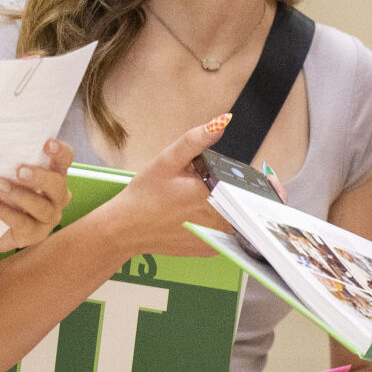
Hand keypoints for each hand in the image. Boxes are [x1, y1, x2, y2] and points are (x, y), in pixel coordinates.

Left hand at [0, 139, 73, 255]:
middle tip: (19, 170)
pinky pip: (24, 224)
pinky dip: (5, 212)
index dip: (60, 152)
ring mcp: (48, 218)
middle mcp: (56, 197)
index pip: (65, 161)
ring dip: (20, 195)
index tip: (47, 144)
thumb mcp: (6, 172)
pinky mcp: (34, 235)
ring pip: (43, 207)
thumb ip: (10, 160)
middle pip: (58, 185)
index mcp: (53, 175)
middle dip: (40, 177)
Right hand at [99, 114, 232, 258]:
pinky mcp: (207, 250)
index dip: (243, 177)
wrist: (126, 228)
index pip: (243, 184)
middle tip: (202, 185)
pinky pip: (223, 234)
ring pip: (234, 218)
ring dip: (226, 207)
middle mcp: (219, 220)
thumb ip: (196, 140)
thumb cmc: (145, 193)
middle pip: (240, 200)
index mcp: (213, 194)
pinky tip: (195, 215)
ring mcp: (215, 239)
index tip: (245, 174)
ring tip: (196, 200)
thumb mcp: (168, 160)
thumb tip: (224, 121)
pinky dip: (216, 223)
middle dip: (230, 189)